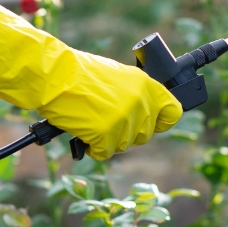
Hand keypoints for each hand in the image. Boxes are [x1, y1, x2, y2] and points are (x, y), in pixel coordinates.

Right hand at [0, 0, 182, 159]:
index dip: (163, 121)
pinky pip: (104, 152)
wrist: (54, 76)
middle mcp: (140, 103)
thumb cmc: (79, 74)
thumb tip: (142, 112)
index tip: (156, 123)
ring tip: (91, 121)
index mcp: (146, 85)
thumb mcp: (117, 76)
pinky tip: (83, 133)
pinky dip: (93, 147)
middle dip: (128, 132)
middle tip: (108, 120)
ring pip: (124, 144)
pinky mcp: (107, 135)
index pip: (173, 112)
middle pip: (145, 134)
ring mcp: (124, 121)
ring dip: (109, 139)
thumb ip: (134, 93)